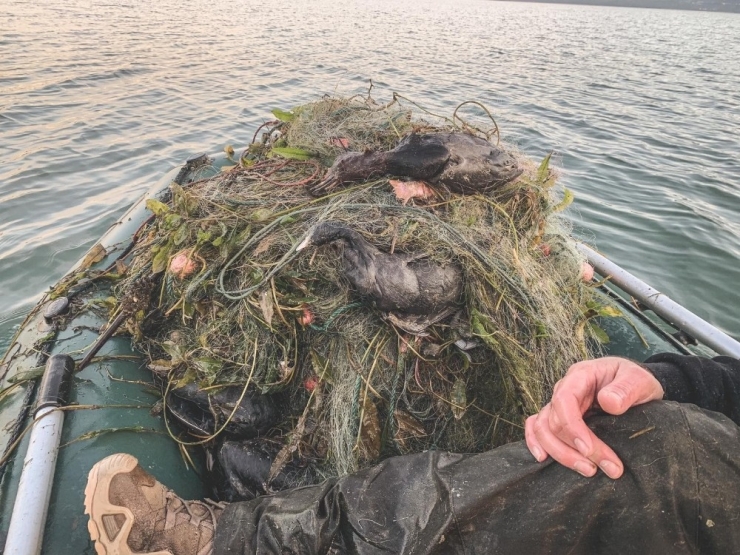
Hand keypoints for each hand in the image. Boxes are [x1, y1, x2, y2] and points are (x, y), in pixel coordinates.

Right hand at [524, 357, 663, 478]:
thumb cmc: (635, 381)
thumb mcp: (639, 380)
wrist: (634, 386)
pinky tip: (543, 459)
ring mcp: (558, 405)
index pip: (564, 401)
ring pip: (542, 429)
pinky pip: (536, 428)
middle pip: (552, 421)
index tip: (589, 451)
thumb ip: (626, 389)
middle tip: (606, 469)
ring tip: (588, 471)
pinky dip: (535, 443)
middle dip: (574, 450)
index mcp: (580, 376)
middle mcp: (563, 389)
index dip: (572, 428)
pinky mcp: (558, 417)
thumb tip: (609, 402)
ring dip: (560, 453)